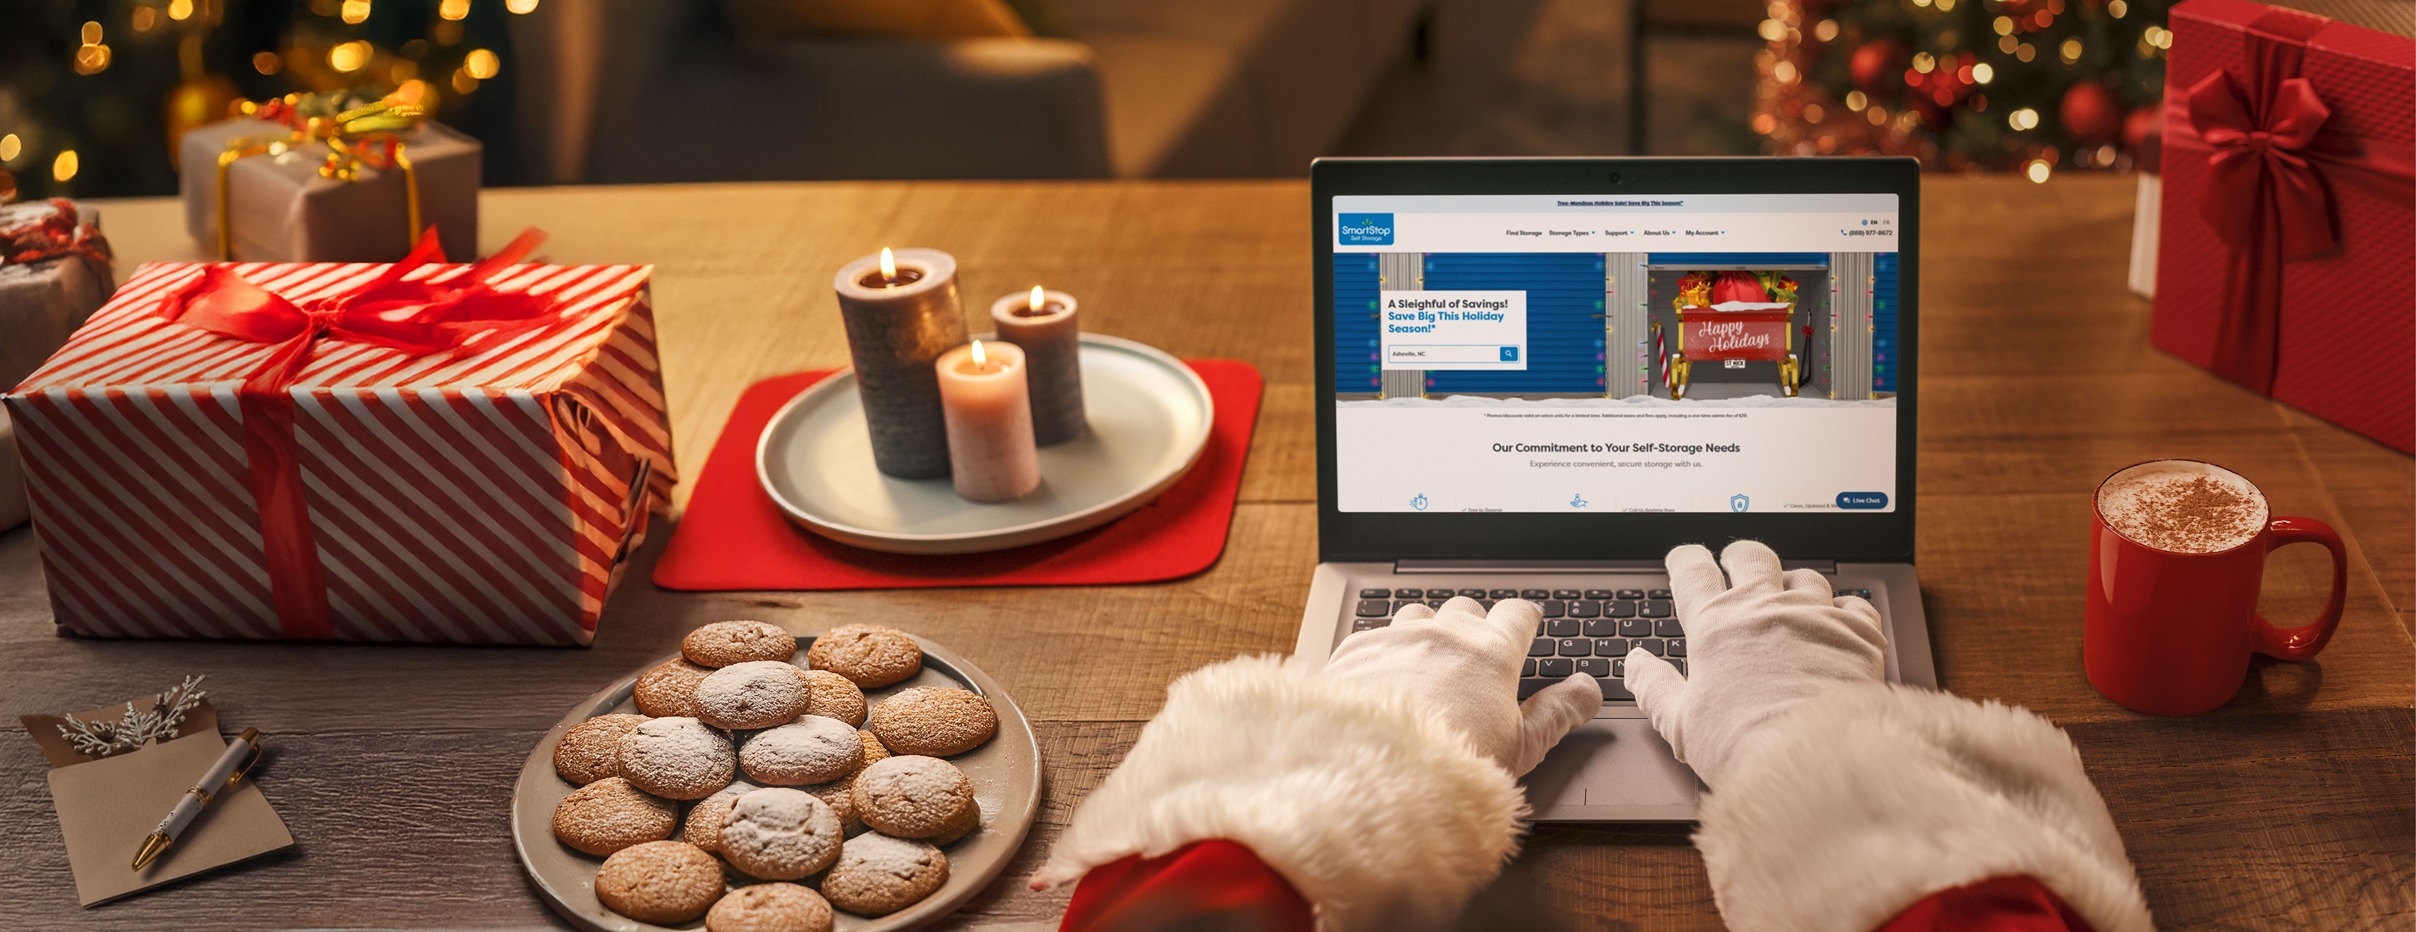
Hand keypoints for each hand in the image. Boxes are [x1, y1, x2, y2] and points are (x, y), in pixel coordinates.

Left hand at [1324, 596, 1602, 775]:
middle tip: (1473, 657)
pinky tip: (1381, 679)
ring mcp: (1394, 637)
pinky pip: (1373, 636)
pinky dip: (1382, 652)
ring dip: (1425, 633)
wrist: (1369, 774)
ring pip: (1416, 616)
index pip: (1517, 614)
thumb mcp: (1521, 746)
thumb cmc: (1450, 768)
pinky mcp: (1352, 651)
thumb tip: (1589, 690)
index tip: (1525, 626)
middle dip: (1472, 627)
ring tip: (1425, 665)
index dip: (1524, 620)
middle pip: (1465, 610)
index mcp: (1491, 652)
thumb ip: (1558, 712)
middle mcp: (1442, 634)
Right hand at [1622, 540, 1885, 785]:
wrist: (1817, 761)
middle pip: (1751, 556)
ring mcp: (1815, 615)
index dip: (1686, 560)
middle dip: (1740, 556)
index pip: (1693, 571)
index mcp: (1716, 625)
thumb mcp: (1681, 723)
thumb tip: (1635, 664)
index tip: (1685, 559)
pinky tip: (1842, 624)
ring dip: (1794, 584)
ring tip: (1792, 601)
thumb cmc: (1746, 746)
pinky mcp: (1858, 633)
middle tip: (1736, 565)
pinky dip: (1845, 610)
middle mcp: (1766, 609)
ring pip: (1804, 575)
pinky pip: (1854, 603)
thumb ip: (1654, 687)